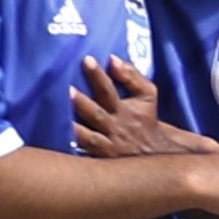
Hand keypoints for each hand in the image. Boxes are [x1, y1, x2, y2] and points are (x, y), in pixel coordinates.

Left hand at [73, 55, 204, 157]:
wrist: (157, 151)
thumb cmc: (145, 117)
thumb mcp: (147, 94)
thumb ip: (132, 75)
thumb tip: (112, 59)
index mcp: (124, 109)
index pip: (109, 90)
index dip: (98, 76)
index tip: (86, 59)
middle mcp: (115, 127)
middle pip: (97, 114)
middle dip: (82, 103)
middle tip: (67, 90)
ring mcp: (108, 145)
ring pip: (90, 137)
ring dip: (77, 129)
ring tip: (61, 118)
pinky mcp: (102, 159)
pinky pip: (87, 154)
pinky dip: (77, 148)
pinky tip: (62, 141)